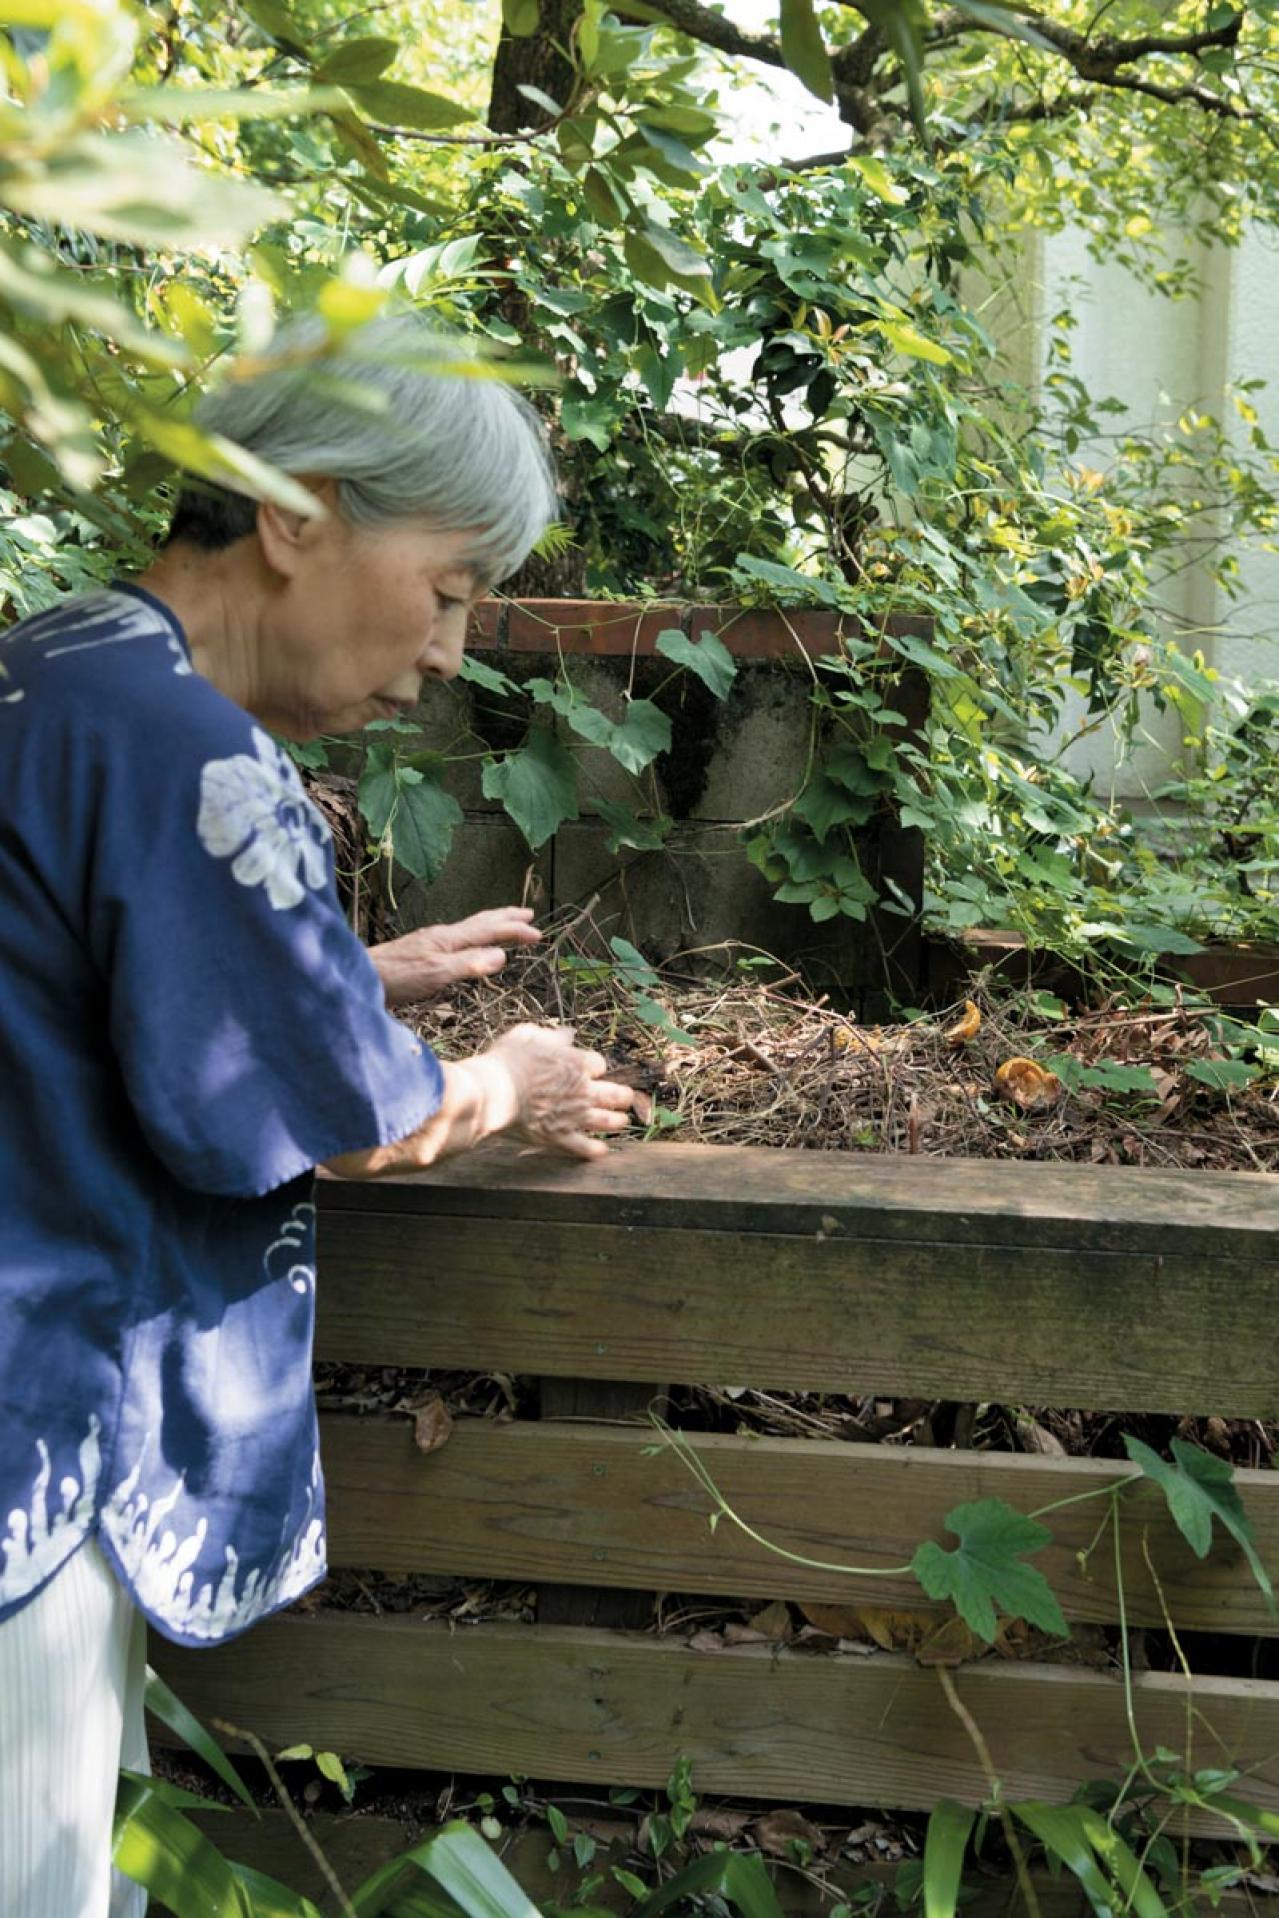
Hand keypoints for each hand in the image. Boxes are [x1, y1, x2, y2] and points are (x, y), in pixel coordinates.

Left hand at [369, 907, 541, 1007]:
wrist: (358, 977)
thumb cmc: (395, 979)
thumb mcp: (436, 975)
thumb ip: (468, 965)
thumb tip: (502, 955)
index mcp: (448, 939)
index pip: (489, 931)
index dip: (514, 931)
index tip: (538, 933)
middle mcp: (441, 936)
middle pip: (479, 922)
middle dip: (505, 918)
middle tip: (529, 913)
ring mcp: (429, 942)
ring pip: (468, 929)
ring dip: (490, 925)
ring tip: (503, 924)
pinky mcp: (420, 952)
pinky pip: (457, 939)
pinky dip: (473, 937)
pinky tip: (465, 945)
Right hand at [484, 1023, 636, 1160]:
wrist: (494, 1091)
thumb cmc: (506, 1061)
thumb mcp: (526, 1036)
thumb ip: (549, 1036)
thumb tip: (567, 1036)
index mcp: (576, 1063)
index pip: (599, 1064)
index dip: (595, 1067)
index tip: (590, 1070)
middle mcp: (583, 1090)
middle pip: (615, 1094)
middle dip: (623, 1096)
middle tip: (625, 1098)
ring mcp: (574, 1116)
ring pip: (607, 1121)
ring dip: (617, 1121)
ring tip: (621, 1122)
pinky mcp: (561, 1137)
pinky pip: (585, 1147)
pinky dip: (595, 1150)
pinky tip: (601, 1150)